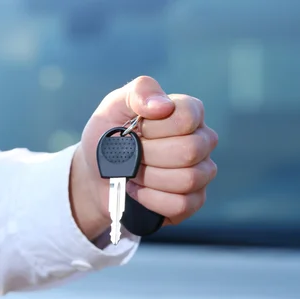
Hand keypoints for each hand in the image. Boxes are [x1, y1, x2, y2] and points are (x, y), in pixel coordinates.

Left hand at [69, 75, 217, 239]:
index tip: (137, 130)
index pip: (188, 117)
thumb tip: (162, 106)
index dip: (156, 127)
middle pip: (190, 150)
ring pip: (188, 179)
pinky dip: (153, 200)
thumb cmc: (110, 138)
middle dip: (150, 155)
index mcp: (188, 113)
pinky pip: (182, 204)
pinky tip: (139, 191)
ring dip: (150, 178)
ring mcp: (202, 173)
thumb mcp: (114, 107)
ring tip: (134, 173)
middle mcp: (202, 141)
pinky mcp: (194, 201)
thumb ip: (138, 93)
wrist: (97, 176)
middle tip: (132, 155)